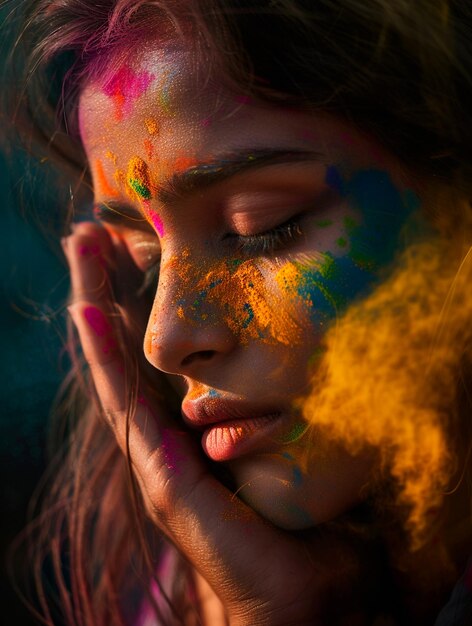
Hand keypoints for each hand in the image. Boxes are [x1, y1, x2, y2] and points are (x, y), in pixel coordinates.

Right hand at [63, 221, 379, 625]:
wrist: (298, 586)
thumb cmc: (297, 517)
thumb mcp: (278, 437)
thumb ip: (262, 399)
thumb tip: (280, 349)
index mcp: (184, 423)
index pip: (149, 352)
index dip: (132, 300)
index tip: (125, 246)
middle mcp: (160, 434)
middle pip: (124, 349)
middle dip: (105, 288)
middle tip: (87, 232)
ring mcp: (152, 455)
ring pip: (116, 367)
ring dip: (96, 306)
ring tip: (81, 250)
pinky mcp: (159, 476)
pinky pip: (128, 406)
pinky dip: (106, 357)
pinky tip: (89, 313)